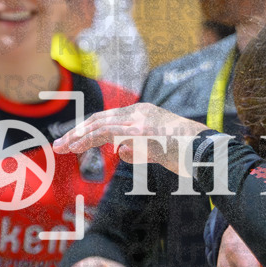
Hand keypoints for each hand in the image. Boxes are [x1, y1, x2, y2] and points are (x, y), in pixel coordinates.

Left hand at [52, 103, 207, 172]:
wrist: (206, 152)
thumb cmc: (187, 154)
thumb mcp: (158, 151)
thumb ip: (138, 150)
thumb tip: (119, 152)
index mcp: (144, 113)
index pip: (108, 118)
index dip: (88, 129)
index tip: (72, 140)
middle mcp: (139, 112)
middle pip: (99, 118)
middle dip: (76, 132)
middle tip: (59, 145)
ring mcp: (140, 121)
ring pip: (99, 125)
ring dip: (77, 137)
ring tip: (62, 147)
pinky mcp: (141, 132)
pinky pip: (108, 133)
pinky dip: (89, 140)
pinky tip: (76, 147)